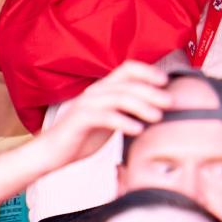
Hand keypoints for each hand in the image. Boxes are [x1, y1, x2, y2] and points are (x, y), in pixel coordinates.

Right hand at [40, 60, 172, 164]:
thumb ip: (127, 111)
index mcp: (104, 88)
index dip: (148, 71)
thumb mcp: (110, 120)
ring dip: (142, 106)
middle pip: (128, 83)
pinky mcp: (80, 120)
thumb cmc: (83, 136)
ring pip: (119, 97)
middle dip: (151, 91)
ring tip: (157, 117)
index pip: (128, 68)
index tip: (166, 81)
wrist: (51, 153)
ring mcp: (87, 104)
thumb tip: (158, 109)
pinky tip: (138, 130)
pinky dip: (124, 122)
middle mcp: (96, 91)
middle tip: (170, 102)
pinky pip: (105, 117)